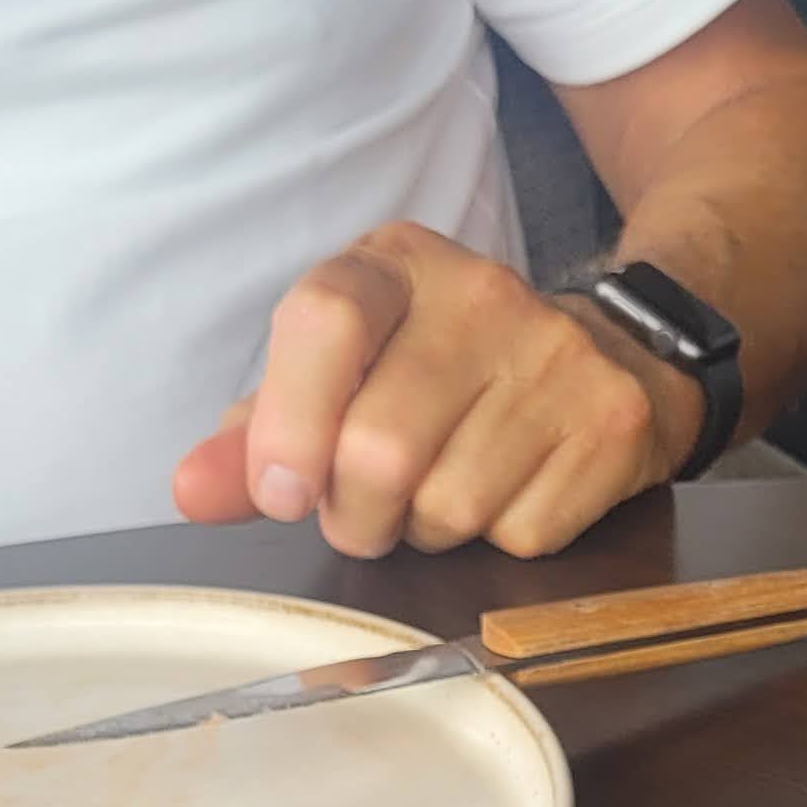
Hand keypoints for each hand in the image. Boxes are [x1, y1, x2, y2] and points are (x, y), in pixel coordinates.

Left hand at [172, 224, 705, 559]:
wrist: (613, 354)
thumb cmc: (446, 372)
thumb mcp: (345, 375)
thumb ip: (259, 434)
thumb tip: (193, 492)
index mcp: (395, 264)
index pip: (326, 318)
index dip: (289, 425)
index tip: (282, 492)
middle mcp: (481, 295)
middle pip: (381, 448)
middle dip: (357, 514)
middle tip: (365, 512)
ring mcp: (556, 356)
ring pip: (450, 507)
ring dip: (426, 532)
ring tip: (443, 491)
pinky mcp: (610, 422)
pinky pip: (522, 533)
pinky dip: (500, 542)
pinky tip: (510, 492)